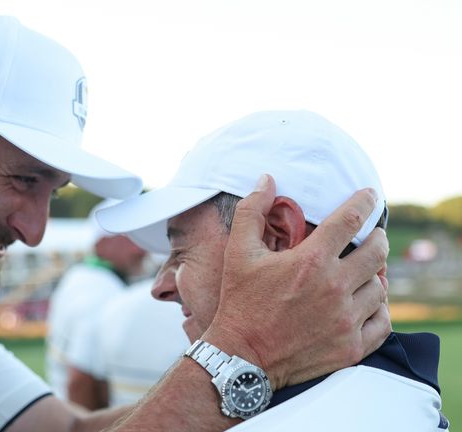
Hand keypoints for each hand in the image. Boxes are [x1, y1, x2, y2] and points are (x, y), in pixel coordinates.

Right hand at [204, 174, 389, 389]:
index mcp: (310, 261)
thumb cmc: (240, 301)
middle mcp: (334, 287)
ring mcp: (345, 319)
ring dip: (374, 276)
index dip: (365, 201)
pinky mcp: (351, 346)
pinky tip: (365, 303)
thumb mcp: (238, 252)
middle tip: (369, 238)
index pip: (351, 219)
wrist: (242, 357)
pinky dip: (379, 309)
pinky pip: (383, 321)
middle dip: (376, 239)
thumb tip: (266, 179)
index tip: (370, 195)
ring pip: (381, 287)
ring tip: (361, 274)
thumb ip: (252, 211)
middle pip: (377, 252)